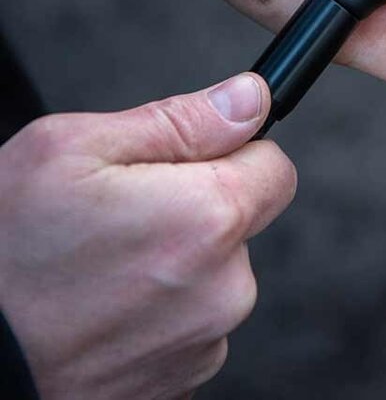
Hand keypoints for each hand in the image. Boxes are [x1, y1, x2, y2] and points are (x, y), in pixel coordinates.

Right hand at [0, 74, 295, 399]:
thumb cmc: (4, 252)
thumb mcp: (74, 148)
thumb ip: (181, 119)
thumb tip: (251, 98)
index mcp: (207, 219)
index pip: (275, 168)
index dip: (232, 153)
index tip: (185, 162)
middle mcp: (222, 290)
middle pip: (243, 223)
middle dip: (197, 207)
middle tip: (121, 214)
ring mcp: (202, 345)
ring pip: (215, 274)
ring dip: (175, 263)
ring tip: (101, 266)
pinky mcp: (180, 383)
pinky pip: (190, 323)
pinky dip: (158, 312)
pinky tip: (103, 307)